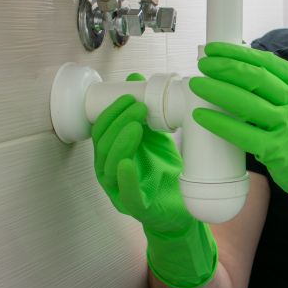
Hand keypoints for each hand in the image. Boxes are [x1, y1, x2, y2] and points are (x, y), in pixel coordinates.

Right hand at [92, 74, 190, 235]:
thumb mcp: (156, 137)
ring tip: (136, 126)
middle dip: (118, 123)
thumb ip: (144, 113)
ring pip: (109, 167)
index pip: (101, 131)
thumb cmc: (164, 171)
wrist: (186, 206)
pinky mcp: (137, 208)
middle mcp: (111, 173)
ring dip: (120, 143)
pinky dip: (124, 178)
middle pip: (103, 146)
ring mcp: (121, 192)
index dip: (111, 113)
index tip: (130, 97)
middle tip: (138, 107)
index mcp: (112, 155)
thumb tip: (135, 80)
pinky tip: (127, 164)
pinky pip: (125, 194)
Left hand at [189, 43, 287, 255]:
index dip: (236, 53)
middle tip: (203, 64)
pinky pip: (243, 134)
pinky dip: (220, 123)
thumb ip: (277, 86)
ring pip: (247, 103)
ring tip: (197, 85)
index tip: (214, 49)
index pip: (265, 62)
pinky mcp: (277, 150)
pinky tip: (203, 116)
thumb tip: (237, 70)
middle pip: (255, 78)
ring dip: (217, 91)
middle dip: (225, 68)